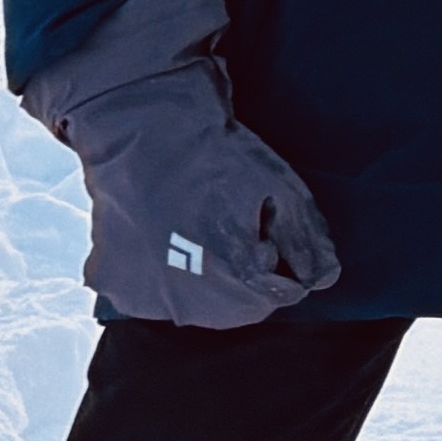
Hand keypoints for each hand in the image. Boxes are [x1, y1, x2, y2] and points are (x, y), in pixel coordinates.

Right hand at [24, 0, 342, 326]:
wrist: (144, 131)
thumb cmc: (217, 156)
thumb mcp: (281, 188)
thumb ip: (307, 241)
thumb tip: (325, 280)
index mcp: (238, 278)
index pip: (282, 294)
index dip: (276, 256)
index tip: (258, 225)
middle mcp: (192, 301)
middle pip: (238, 309)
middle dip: (243, 277)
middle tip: (226, 226)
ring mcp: (149, 298)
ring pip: (195, 308)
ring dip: (202, 282)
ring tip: (192, 232)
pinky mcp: (116, 287)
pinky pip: (152, 297)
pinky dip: (159, 277)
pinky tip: (160, 239)